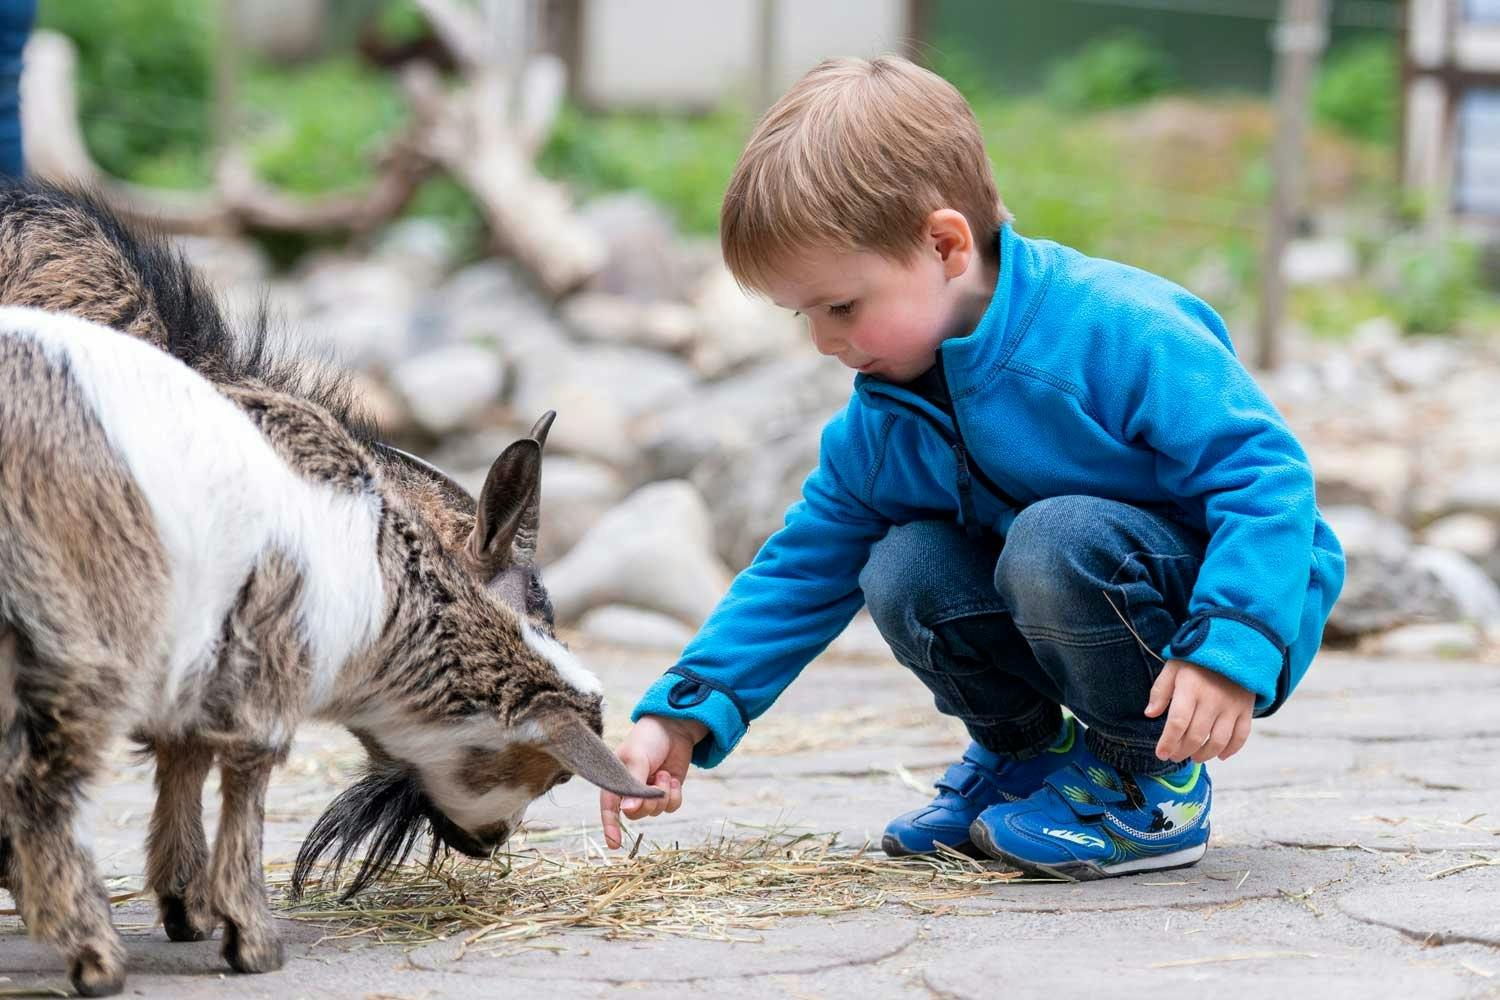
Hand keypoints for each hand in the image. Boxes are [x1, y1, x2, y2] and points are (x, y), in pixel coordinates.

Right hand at [599, 714, 705, 848]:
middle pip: (636, 814)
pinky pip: (671, 807)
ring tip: (663, 773)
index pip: (609, 808)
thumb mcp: (637, 758)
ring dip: (663, 794)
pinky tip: (672, 778)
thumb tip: (628, 811)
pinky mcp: (666, 792)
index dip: (610, 827)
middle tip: (655, 779)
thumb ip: (633, 785)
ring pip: (656, 811)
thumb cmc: (648, 739)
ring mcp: (649, 793)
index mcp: (615, 780)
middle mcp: (630, 790)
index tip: (614, 844)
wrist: (674, 727)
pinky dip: (675, 795)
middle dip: (648, 801)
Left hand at [1144, 659, 1253, 762]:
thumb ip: (1160, 691)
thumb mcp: (1173, 668)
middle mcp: (1212, 699)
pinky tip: (1219, 755)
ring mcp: (1232, 706)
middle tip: (1174, 756)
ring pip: (1218, 741)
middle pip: (1196, 736)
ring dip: (1204, 754)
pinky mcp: (1246, 709)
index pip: (1178, 722)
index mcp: (1190, 688)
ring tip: (1193, 757)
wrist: (1234, 646)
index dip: (1168, 742)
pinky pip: (1241, 736)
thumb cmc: (1197, 660)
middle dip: (1182, 751)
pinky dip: (1231, 750)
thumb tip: (1150, 714)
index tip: (1161, 753)